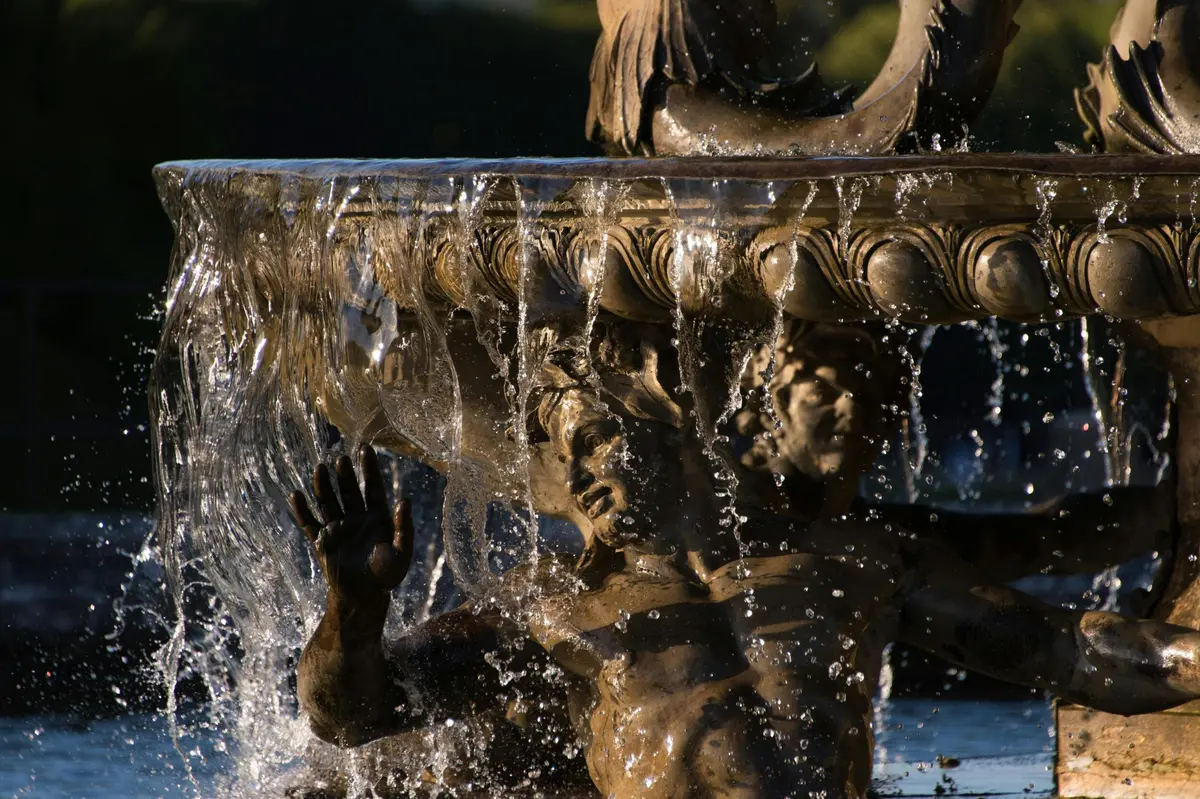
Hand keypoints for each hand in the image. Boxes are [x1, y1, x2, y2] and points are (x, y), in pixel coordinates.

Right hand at [290, 447, 412, 601]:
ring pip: (328, 502)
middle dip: (344, 474)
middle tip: (340, 458)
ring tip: (319, 468)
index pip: (373, 487)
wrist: (364, 597)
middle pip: (348, 490)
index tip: (365, 448)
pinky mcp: (322, 542)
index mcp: (378, 517)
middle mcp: (357, 518)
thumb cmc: (387, 575)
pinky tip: (295, 495)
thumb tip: (405, 500)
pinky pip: (309, 524)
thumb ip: (405, 528)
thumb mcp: (402, 553)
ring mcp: (338, 529)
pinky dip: (302, 511)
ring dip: (323, 486)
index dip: (369, 468)